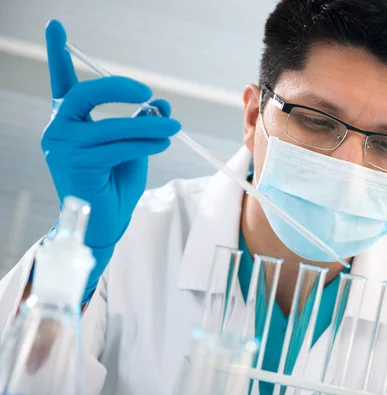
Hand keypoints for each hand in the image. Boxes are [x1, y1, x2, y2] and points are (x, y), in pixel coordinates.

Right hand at [41, 20, 180, 301]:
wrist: (106, 220)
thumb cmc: (116, 180)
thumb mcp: (133, 143)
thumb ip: (141, 120)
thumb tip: (162, 102)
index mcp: (69, 119)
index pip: (61, 81)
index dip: (57, 52)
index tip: (56, 25)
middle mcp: (59, 129)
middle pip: (85, 94)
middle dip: (120, 88)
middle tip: (148, 93)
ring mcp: (63, 147)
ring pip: (112, 125)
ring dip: (148, 125)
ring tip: (174, 126)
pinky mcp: (76, 165)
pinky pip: (119, 146)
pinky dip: (146, 141)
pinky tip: (164, 141)